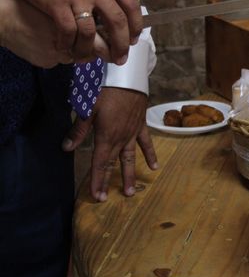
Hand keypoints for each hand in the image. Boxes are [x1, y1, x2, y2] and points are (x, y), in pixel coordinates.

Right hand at [16, 0, 142, 64]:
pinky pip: (68, 31)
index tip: (134, 39)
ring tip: (89, 58)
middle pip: (117, 22)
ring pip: (92, 31)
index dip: (136, 26)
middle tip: (120, 58)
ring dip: (91, 49)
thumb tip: (114, 7)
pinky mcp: (57, 3)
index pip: (132, 5)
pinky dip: (69, 43)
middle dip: (121, 44)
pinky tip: (66, 47)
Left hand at [62, 87, 158, 201]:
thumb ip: (79, 130)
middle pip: (113, 163)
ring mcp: (132, 133)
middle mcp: (120, 138)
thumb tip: (66, 148)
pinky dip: (150, 155)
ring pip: (130, 158)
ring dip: (130, 175)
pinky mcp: (141, 125)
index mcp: (106, 136)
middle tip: (107, 199)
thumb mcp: (87, 107)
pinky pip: (146, 143)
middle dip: (109, 181)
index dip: (97, 180)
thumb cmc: (105, 90)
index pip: (100, 163)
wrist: (128, 77)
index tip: (96, 196)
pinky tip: (154, 167)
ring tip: (131, 192)